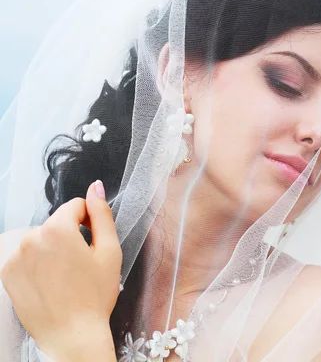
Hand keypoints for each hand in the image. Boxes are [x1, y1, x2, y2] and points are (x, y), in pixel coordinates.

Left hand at [1, 181, 121, 361]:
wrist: (73, 334)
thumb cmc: (94, 296)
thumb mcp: (110, 251)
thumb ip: (102, 214)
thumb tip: (95, 187)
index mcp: (57, 229)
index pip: (75, 207)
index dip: (89, 222)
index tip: (93, 244)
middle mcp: (30, 238)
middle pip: (56, 223)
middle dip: (70, 237)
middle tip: (83, 265)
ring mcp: (15, 257)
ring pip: (41, 240)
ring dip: (53, 250)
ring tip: (66, 277)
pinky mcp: (8, 273)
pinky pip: (26, 257)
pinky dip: (38, 264)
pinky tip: (51, 283)